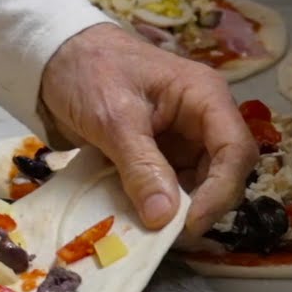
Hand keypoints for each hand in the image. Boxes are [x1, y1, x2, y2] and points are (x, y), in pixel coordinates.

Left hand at [39, 23, 257, 241]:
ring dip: (176, 210)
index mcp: (205, 98)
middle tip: (168, 234)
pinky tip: (135, 217)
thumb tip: (164, 217)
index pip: (236, 150)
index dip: (221, 191)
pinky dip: (155, 205)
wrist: (56, 58)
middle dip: (201, 205)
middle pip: (224, 173)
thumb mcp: (113, 118)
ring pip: (197, 186)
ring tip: (148, 229)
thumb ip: (141, 166)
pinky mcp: (161, 156)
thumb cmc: (90, 71)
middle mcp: (202, 121)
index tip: (191, 223)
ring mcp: (182, 140)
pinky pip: (169, 188)